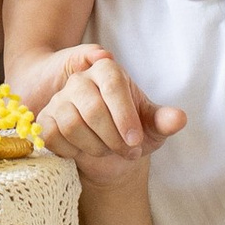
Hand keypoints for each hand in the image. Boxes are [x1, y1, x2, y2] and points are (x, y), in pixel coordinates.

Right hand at [35, 47, 185, 178]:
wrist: (110, 154)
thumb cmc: (133, 134)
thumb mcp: (153, 128)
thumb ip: (164, 121)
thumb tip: (179, 119)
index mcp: (108, 70)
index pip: (113, 85)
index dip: (125, 116)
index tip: (136, 141)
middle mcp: (80, 79)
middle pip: (92, 108)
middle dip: (113, 138)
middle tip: (128, 151)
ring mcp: (59, 99)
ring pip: (72, 125)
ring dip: (95, 147)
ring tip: (108, 150)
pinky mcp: (45, 119)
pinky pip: (54, 137)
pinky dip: (73, 151)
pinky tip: (85, 152)